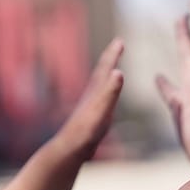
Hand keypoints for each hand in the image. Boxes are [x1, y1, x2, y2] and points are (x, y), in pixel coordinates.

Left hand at [54, 38, 124, 160]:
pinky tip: (105, 97)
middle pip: (102, 71)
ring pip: (100, 84)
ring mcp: (91, 105)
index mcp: (96, 91)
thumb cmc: (85, 131)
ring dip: (107, 73)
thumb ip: (109, 92)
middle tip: (118, 44)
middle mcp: (92, 94)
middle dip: (111, 57)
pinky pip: (101, 97)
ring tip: (112, 67)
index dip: (114, 54)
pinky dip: (105, 91)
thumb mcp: (101, 110)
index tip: (120, 40)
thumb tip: (118, 71)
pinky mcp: (91, 116)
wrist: (69, 149)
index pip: (106, 67)